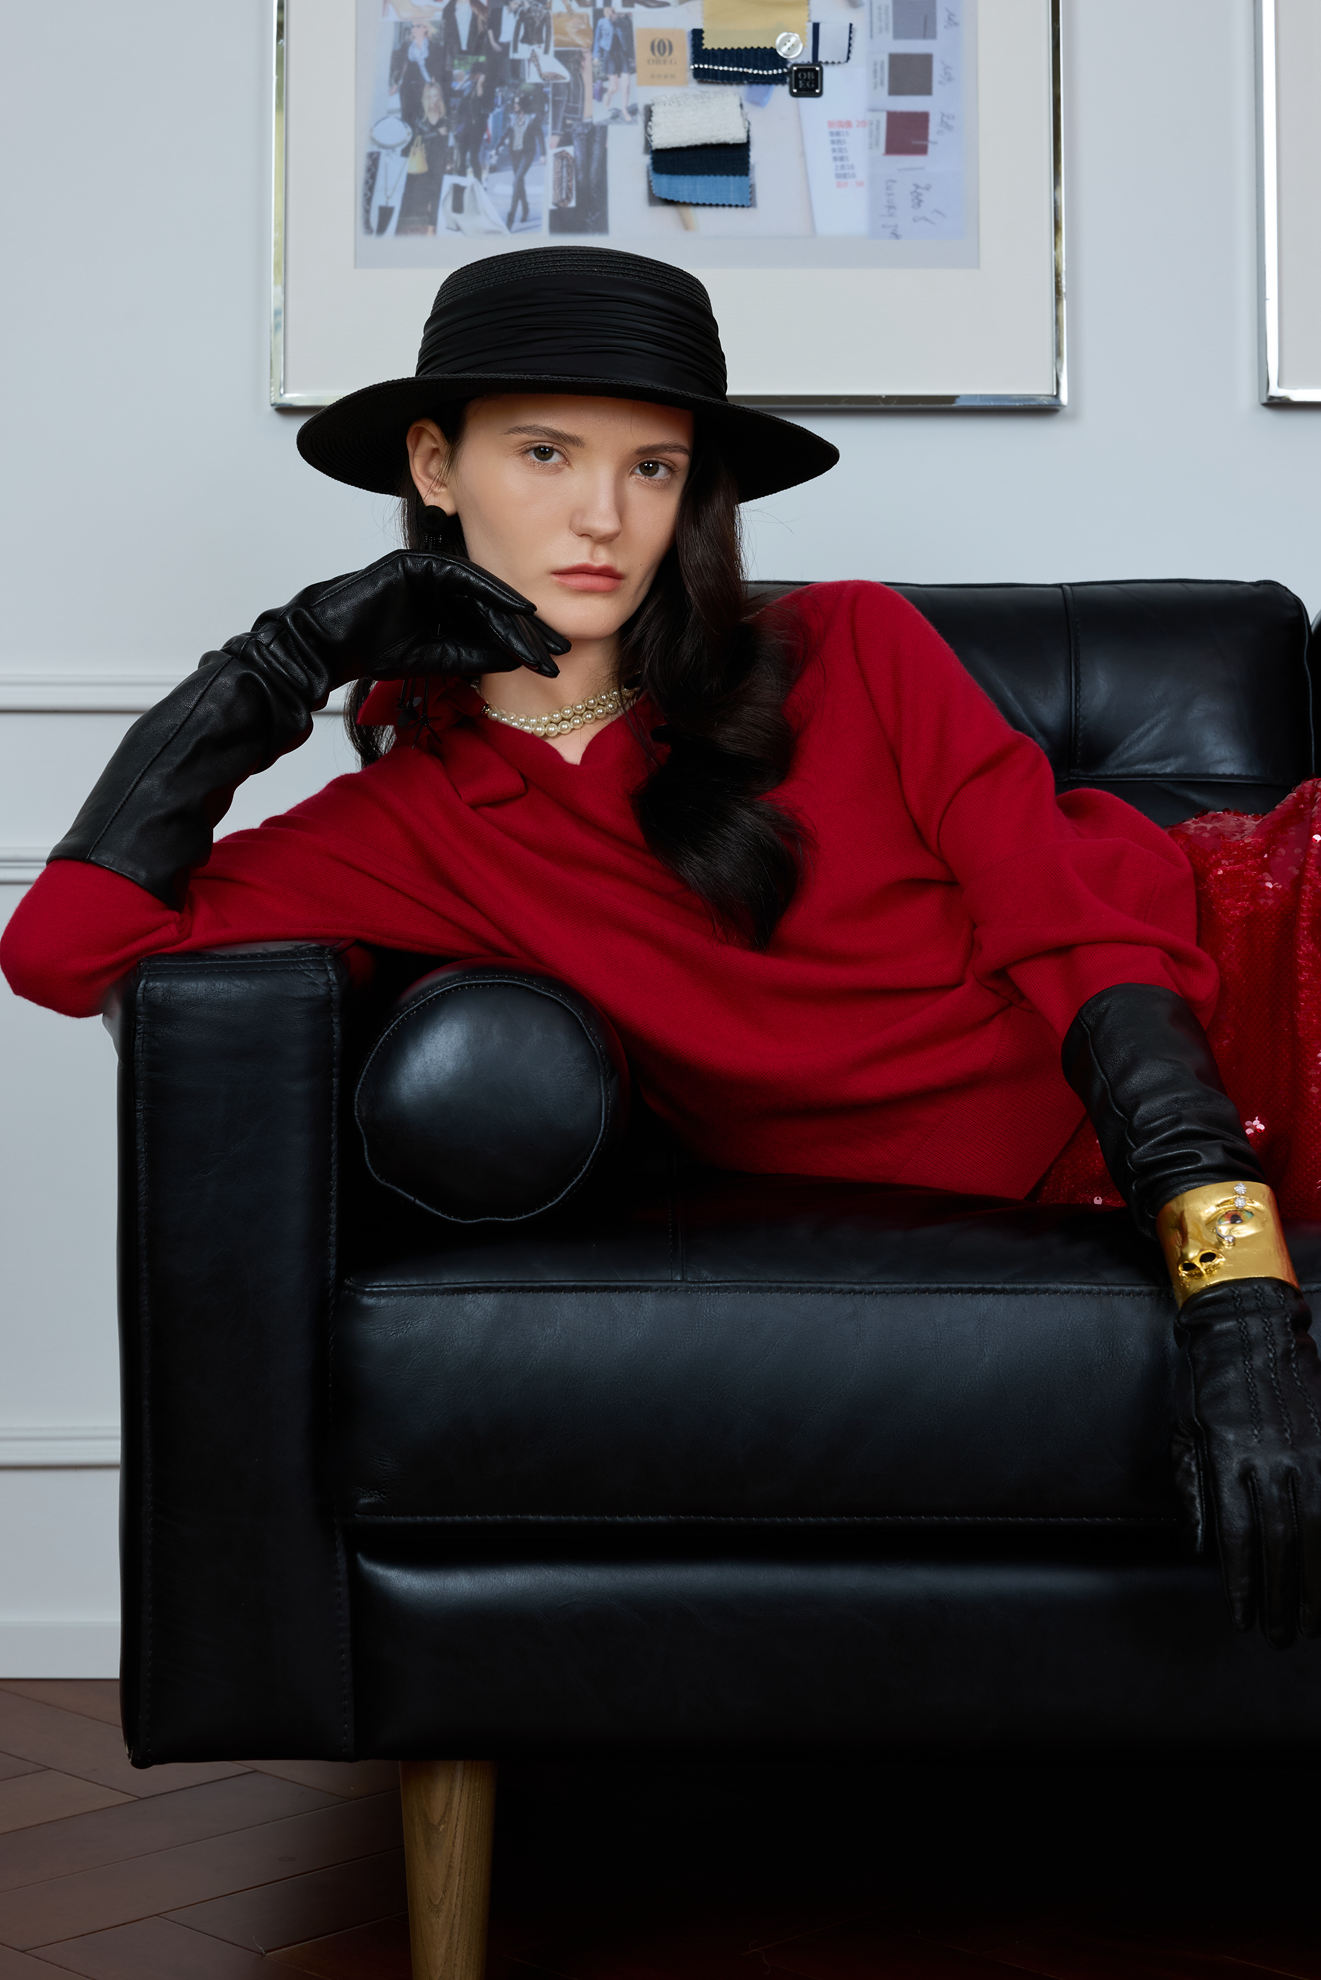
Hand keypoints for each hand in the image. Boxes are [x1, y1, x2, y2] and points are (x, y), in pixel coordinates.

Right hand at [226, 548, 570, 698]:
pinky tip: (519, 606)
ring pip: (482, 589)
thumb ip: (477, 652)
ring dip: (515, 614)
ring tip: (545, 636)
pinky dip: (491, 589)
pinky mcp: (416, 561)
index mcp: (445, 603)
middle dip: (528, 629)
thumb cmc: (373, 650)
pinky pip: (462, 574)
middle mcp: (440, 581)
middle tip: (561, 650)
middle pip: (493, 603)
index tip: (554, 662)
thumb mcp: (438, 657)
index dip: (524, 640)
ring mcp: (429, 567)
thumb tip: (521, 657)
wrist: (330, 645)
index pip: (491, 619)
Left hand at [1169, 1276, 1320, 1647]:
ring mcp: (1308, 1451)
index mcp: (1229, 1457)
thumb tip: (1198, 1547)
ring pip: (1319, 1532)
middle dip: (1282, 1598)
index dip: (1242, 1583)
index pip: (1238, 1536)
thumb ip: (1194, 1490)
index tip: (1243, 1618)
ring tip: (1313, 1624)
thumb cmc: (1207, 1381)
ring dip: (1317, 1585)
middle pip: (1281, 1544)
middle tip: (1280, 1636)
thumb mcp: (1185, 1432)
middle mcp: (1272, 1458)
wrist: (1248, 1325)